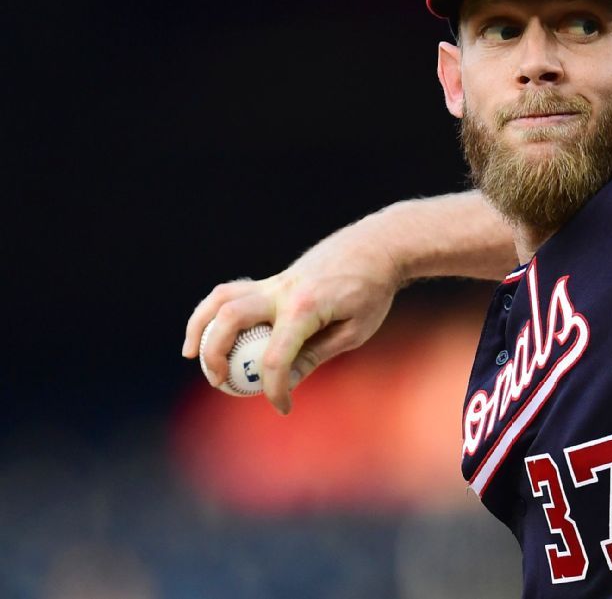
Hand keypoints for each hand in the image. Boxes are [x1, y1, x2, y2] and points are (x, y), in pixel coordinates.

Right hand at [181, 225, 401, 414]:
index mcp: (306, 308)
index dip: (275, 388)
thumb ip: (316, 355)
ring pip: (222, 299)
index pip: (277, 356)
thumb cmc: (371, 292)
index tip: (282, 407)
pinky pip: (234, 293)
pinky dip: (215, 311)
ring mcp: (274, 281)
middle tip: (220, 381)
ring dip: (199, 326)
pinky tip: (210, 331)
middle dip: (215, 353)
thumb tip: (286, 382)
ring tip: (191, 354)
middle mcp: (282, 291)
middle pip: (230, 319)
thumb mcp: (354, 331)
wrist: (376, 247)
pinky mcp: (273, 279)